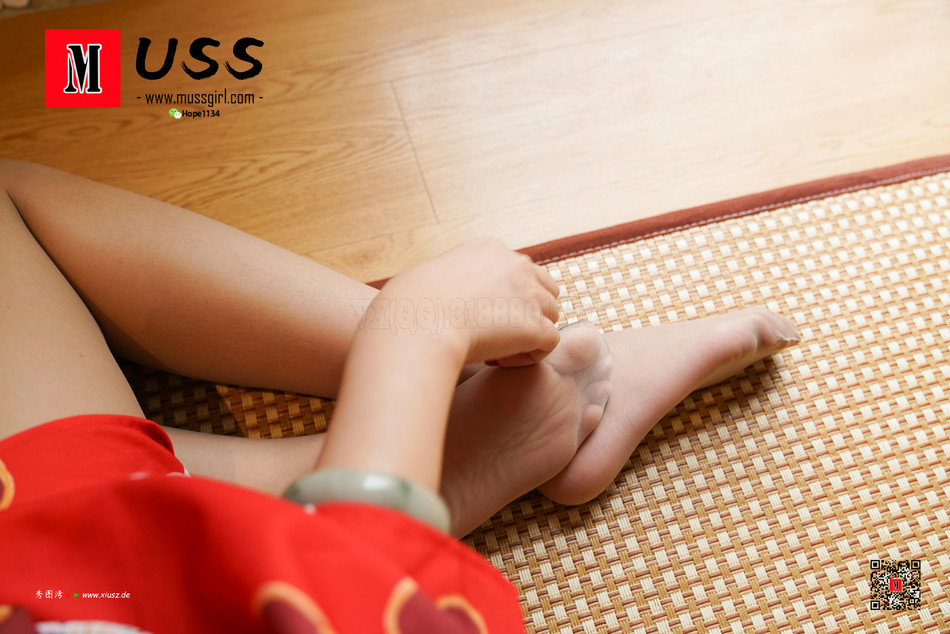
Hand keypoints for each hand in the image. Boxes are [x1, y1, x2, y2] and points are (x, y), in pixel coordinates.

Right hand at [375, 238, 559, 365]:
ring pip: (549, 316)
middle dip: (524, 313)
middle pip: (542, 289)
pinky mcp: (536, 324)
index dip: (503, 299)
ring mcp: (530, 293)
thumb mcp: (428, 276)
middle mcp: (516, 264)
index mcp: (489, 248)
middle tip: (492, 336)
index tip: (476, 318)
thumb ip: (450, 279)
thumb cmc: (408, 307)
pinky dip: (530, 356)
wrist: (417, 325)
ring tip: (495, 352)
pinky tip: (500, 362)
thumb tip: (446, 294)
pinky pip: (549, 342)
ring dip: (528, 335)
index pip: (516, 271)